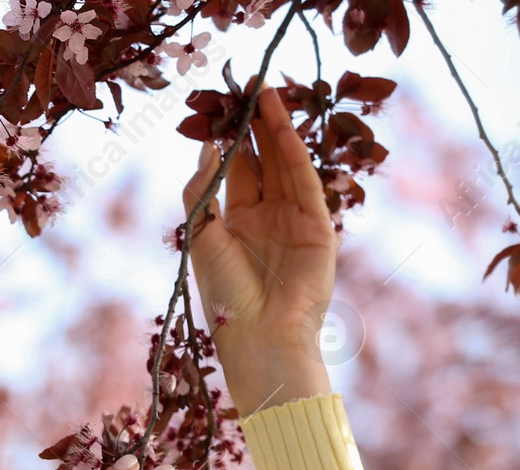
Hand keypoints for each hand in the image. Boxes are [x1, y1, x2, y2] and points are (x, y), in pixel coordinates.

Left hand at [181, 78, 337, 416]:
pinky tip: (281, 126)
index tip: (226, 105)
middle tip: (250, 85)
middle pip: (264, 159)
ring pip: (285, 164)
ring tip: (266, 92)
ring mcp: (295, 220)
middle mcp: (267, 216)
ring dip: (277, 128)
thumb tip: (208, 146)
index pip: (238, 169)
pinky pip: (304, 181)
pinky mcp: (318, 227)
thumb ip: (202, 189)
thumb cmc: (223, 294)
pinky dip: (293, 153)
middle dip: (257, 124)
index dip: (233, 137)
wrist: (258, 334)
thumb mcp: (201, 235)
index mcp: (237, 222)